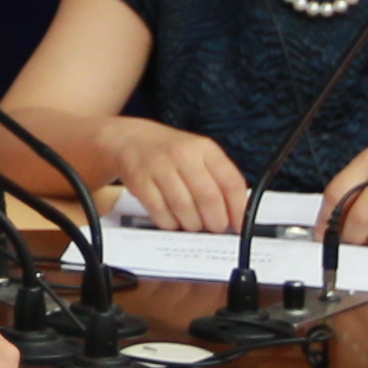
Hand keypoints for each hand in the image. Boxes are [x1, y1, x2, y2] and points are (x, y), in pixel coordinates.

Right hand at [97, 121, 249, 237]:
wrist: (129, 139)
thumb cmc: (169, 151)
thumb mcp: (198, 153)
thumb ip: (218, 178)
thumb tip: (235, 212)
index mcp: (204, 148)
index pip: (230, 182)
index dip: (238, 209)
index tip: (238, 224)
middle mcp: (183, 155)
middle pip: (208, 198)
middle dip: (215, 221)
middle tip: (215, 228)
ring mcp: (159, 167)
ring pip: (185, 209)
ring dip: (193, 225)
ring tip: (194, 225)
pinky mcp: (140, 182)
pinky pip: (161, 213)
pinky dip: (171, 224)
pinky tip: (174, 221)